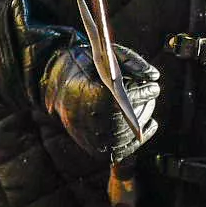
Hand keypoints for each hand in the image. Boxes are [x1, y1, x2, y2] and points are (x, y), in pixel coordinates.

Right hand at [39, 40, 161, 162]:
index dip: (143, 93)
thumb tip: (154, 75)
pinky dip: (140, 136)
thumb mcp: (101, 54)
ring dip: (144, 118)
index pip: (126, 99)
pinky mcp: (97, 152)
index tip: (154, 85)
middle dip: (146, 104)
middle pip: (130, 118)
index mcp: (89, 98)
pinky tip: (148, 123)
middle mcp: (90, 123)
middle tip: (153, 92)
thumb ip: (130, 61)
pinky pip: (125, 149)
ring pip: (130, 134)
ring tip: (148, 104)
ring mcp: (93, 141)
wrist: (51, 89)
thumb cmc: (80, 67)